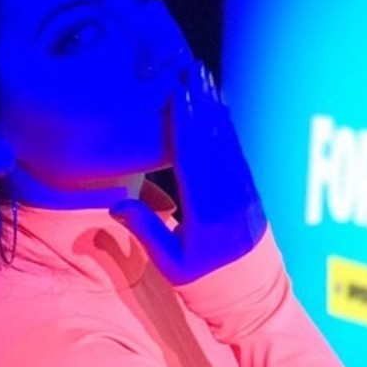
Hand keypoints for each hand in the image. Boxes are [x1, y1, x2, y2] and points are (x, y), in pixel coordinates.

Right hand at [110, 58, 268, 284]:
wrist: (250, 296)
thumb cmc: (204, 283)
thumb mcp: (169, 264)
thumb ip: (146, 231)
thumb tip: (115, 205)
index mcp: (205, 212)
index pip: (191, 158)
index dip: (184, 124)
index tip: (176, 94)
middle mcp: (228, 195)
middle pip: (212, 140)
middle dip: (200, 102)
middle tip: (191, 69)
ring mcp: (243, 191)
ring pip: (227, 141)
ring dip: (215, 107)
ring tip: (205, 77)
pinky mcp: (251, 191)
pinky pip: (238, 152)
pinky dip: (227, 126)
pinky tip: (220, 107)